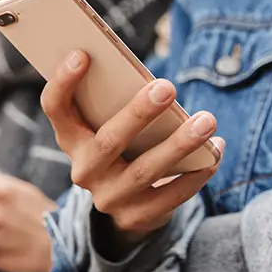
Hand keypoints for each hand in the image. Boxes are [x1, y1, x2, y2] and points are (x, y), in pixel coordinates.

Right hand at [40, 51, 223, 251]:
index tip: (81, 54)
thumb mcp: (110, 124)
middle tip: (168, 87)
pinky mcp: (137, 217)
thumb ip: (118, 103)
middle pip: (108, 141)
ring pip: (146, 171)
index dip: (63, 82)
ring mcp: (110, 198)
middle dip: (139, 113)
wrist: (126, 203)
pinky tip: (216, 151)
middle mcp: (84, 170)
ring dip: (180, 144)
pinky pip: (172, 196)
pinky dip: (197, 172)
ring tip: (207, 120)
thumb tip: (154, 82)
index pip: (55, 108)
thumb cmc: (124, 143)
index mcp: (71, 138)